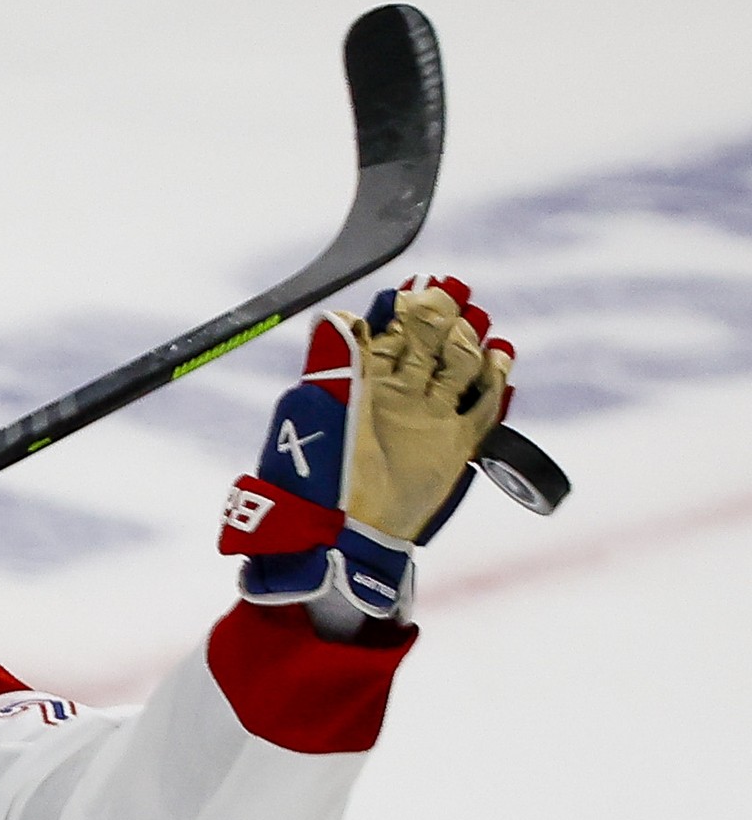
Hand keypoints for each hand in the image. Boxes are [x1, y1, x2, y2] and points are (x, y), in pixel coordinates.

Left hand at [217, 275, 514, 632]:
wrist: (342, 532)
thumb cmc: (319, 473)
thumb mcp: (319, 412)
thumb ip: (334, 363)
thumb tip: (340, 314)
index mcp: (361, 382)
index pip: (391, 333)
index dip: (404, 309)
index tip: (417, 287)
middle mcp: (398, 394)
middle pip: (429, 343)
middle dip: (441, 318)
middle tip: (451, 294)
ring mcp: (429, 417)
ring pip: (458, 367)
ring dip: (467, 342)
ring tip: (473, 324)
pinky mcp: (455, 444)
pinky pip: (483, 405)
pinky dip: (495, 379)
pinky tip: (500, 352)